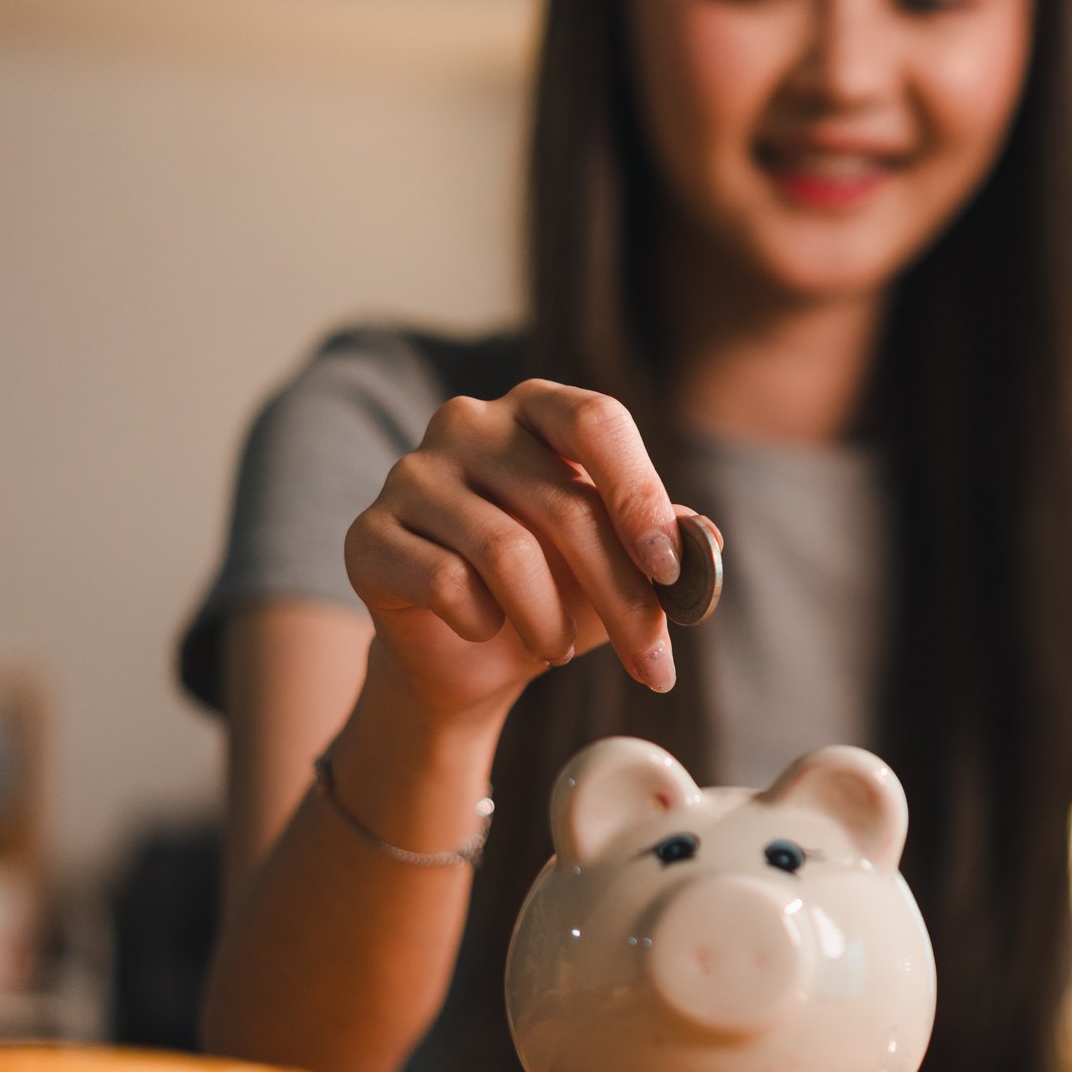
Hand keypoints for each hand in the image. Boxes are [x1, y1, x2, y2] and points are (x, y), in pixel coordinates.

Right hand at [343, 379, 687, 723]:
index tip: (672, 570)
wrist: (468, 653)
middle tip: (652, 660)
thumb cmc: (556, 590)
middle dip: (622, 596)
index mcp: (538, 410)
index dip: (639, 494)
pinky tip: (488, 631)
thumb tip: (703, 539)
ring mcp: (410, 473)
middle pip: (563, 504)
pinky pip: (445, 583)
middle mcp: (468, 422)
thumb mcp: (621, 567)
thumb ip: (663, 544)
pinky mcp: (368, 534)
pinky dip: (484, 624)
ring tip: (558, 647)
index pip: (597, 421)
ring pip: (506, 552)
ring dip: (550, 620)